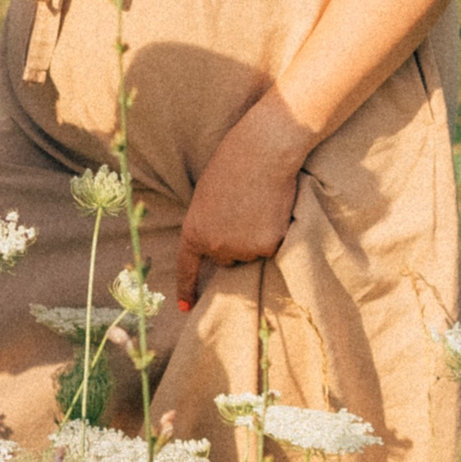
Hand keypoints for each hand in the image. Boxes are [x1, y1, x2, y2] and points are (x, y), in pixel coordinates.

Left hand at [175, 102, 314, 309]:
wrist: (261, 152)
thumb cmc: (233, 164)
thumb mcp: (207, 196)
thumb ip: (209, 224)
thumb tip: (221, 244)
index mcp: (194, 232)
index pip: (188, 268)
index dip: (186, 289)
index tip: (184, 309)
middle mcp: (215, 247)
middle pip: (227, 259)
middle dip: (235, 243)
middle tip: (244, 211)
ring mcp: (242, 249)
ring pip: (252, 253)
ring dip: (257, 236)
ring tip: (259, 204)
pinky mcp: (268, 246)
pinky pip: (273, 246)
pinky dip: (276, 232)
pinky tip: (274, 209)